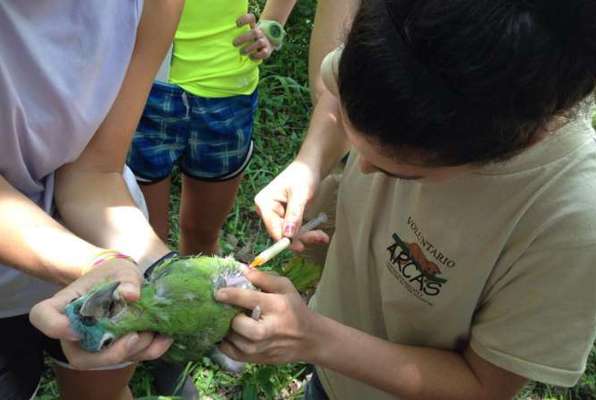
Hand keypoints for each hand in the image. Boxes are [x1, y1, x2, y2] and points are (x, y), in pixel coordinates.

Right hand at [29, 259, 172, 368]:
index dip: (54, 327)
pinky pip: (131, 359)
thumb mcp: (121, 269)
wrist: (123, 283)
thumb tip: (131, 295)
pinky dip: (151, 351)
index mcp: (65, 306)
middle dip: (110, 355)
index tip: (76, 329)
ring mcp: (95, 345)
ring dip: (136, 351)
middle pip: (80, 357)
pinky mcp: (117, 350)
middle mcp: (75, 332)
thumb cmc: (113, 274)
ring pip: (108, 363)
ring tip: (155, 331)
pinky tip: (165, 338)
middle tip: (135, 337)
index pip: (42, 317)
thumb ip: (126, 279)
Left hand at [216, 267, 319, 363]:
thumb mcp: (285, 287)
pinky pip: (233, 354)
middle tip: (228, 312)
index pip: (250, 299)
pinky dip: (224, 344)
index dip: (231, 295)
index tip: (218, 293)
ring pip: (235, 343)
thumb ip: (263, 278)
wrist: (309, 338)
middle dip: (231, 318)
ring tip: (226, 321)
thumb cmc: (294, 308)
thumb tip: (240, 270)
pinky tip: (226, 334)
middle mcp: (269, 329)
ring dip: (226, 331)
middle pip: (241, 326)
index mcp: (277, 306)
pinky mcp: (258, 359)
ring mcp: (263, 347)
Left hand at [233, 13, 274, 60]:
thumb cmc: (249, 39)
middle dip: (243, 38)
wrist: (265, 45)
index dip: (244, 20)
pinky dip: (257, 56)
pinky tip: (250, 57)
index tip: (236, 24)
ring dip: (249, 48)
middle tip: (234, 44)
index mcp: (252, 26)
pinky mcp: (267, 51)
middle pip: (254, 32)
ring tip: (241, 52)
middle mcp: (258, 33)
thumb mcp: (244, 32)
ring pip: (259, 42)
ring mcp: (263, 41)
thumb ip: (234, 32)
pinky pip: (264, 53)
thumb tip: (217, 37)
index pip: (251, 18)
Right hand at [255, 161, 328, 251]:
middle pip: (281, 232)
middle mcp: (266, 210)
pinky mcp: (285, 217)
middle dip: (300, 237)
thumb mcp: (300, 195)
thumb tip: (287, 235)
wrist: (311, 166)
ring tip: (322, 236)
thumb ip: (294, 214)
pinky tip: (319, 234)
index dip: (286, 239)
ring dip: (306, 236)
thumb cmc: (304, 174)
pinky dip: (307, 232)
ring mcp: (275, 214)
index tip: (300, 246)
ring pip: (290, 233)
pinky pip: (295, 230)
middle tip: (319, 237)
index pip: (273, 227)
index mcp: (264, 202)